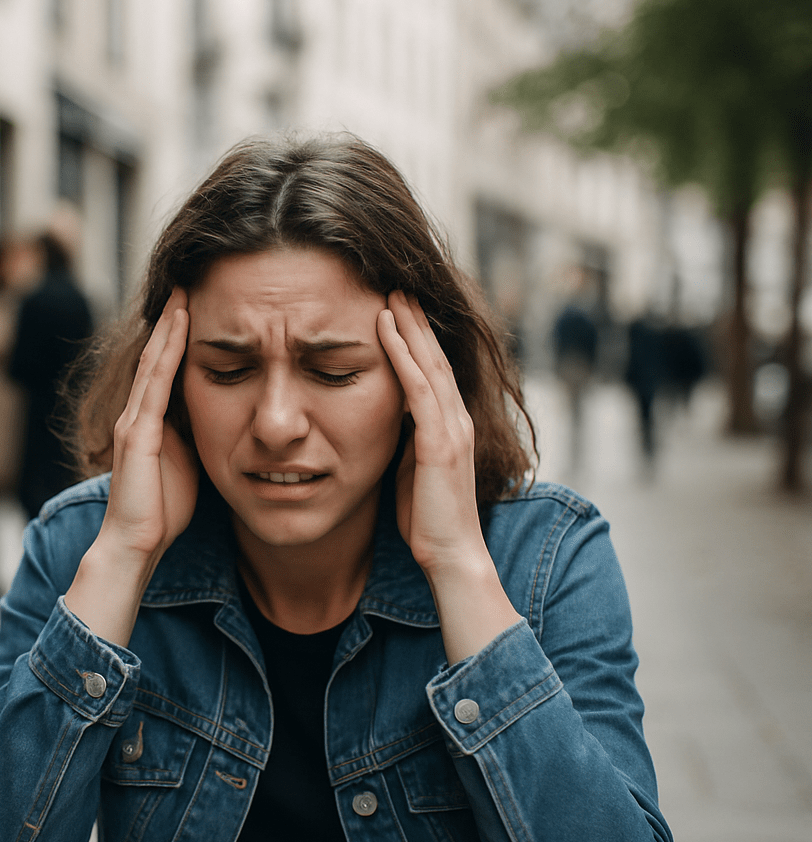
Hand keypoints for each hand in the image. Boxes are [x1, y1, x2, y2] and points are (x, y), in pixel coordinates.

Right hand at [100, 288, 196, 560]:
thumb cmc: (164, 509)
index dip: (180, 336)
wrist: (136, 544)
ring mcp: (134, 420)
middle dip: (173, 318)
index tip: (198, 304)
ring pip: (154, 360)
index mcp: (151, 420)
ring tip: (184, 290)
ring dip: (170, 324)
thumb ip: (197, 435)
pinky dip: (168, 350)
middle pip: (157, 354)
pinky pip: (155, 382)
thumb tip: (224, 415)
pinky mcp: (136, 433)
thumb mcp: (189, 461)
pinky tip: (180, 324)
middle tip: (189, 281)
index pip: (166, 367)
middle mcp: (137, 413)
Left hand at [378, 293, 519, 660]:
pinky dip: (403, 354)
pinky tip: (387, 328)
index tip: (397, 307)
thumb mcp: (414, 470)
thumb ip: (406, 440)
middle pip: (433, 356)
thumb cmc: (429, 520)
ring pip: (428, 363)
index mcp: (449, 426)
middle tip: (395, 283)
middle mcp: (455, 419)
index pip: (431, 371)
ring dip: (408, 326)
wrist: (452, 557)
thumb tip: (386, 419)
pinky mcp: (438, 442)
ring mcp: (450, 428)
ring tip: (390, 292)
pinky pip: (418, 388)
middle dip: (414, 319)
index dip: (416, 338)